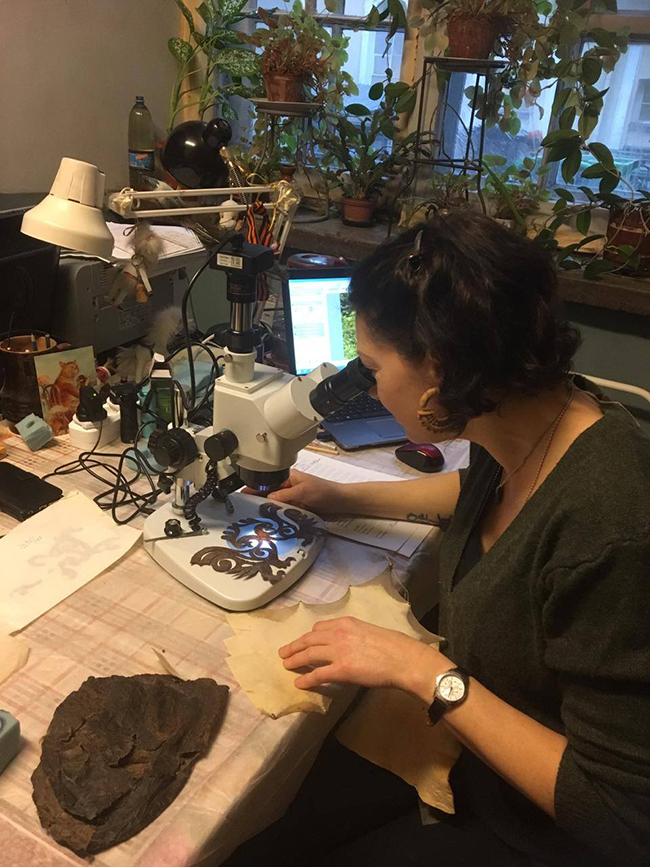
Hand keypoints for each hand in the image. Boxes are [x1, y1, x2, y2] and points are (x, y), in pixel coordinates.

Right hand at [245, 469, 344, 515]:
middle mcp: (287, 487)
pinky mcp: (296, 508)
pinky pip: (282, 512)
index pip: (267, 481)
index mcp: (288, 477)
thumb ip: (284, 494)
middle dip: (258, 500)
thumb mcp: (302, 491)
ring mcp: (291, 498)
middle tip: (245, 509)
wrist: (340, 502)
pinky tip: (270, 522)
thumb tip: (268, 498)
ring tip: (254, 517)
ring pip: (274, 504)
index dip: (254, 487)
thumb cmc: (324, 491)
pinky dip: (276, 516)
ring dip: (267, 509)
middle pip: (268, 493)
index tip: (243, 495)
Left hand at [279, 616, 441, 697]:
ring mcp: (337, 651)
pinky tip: (299, 684)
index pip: (319, 628)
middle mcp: (337, 633)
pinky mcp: (340, 670)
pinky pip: (317, 674)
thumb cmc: (393, 646)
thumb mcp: (369, 631)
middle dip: (294, 646)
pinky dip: (306, 679)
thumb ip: (354, 635)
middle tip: (284, 652)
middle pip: (309, 639)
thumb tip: (349, 646)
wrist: (402, 658)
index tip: (304, 641)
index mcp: (345, 622)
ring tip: (286, 665)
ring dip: (295, 660)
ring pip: (308, 655)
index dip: (308, 636)